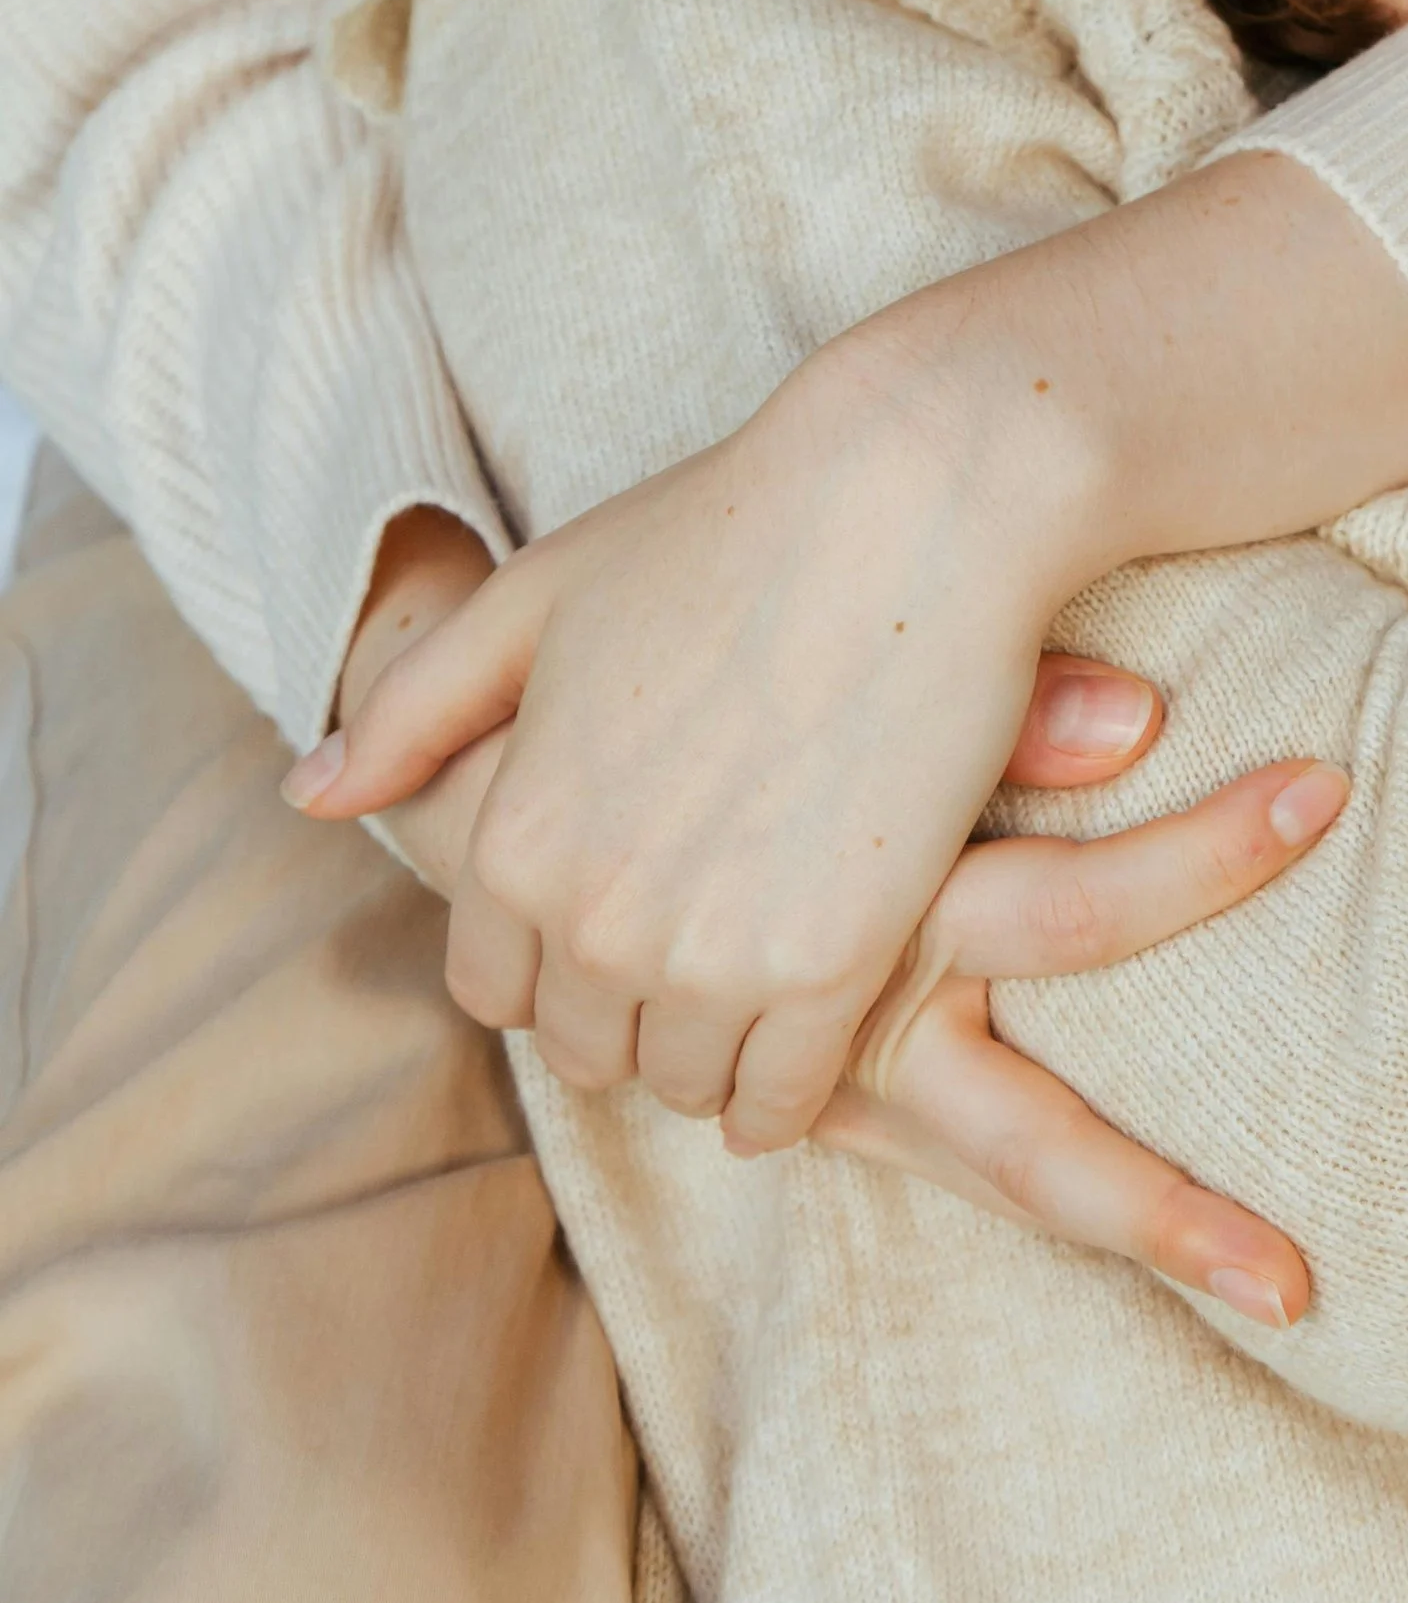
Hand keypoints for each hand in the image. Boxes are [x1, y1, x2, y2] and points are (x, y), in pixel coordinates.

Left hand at [325, 505, 1328, 1310]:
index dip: (547, 961)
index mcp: (515, 838)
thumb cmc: (722, 529)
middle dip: (625, 1013)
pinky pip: (784, 1100)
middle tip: (688, 954)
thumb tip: (306, 792)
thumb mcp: (538, 597)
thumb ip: (415, 708)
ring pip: (686, 1081)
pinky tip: (800, 1056)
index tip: (610, 924)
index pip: (493, 989)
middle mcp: (595, 919)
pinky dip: (784, 1096)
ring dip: (709, 1051)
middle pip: (588, 1050)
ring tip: (752, 987)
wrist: (906, 502)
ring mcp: (716, 954)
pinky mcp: (834, 964)